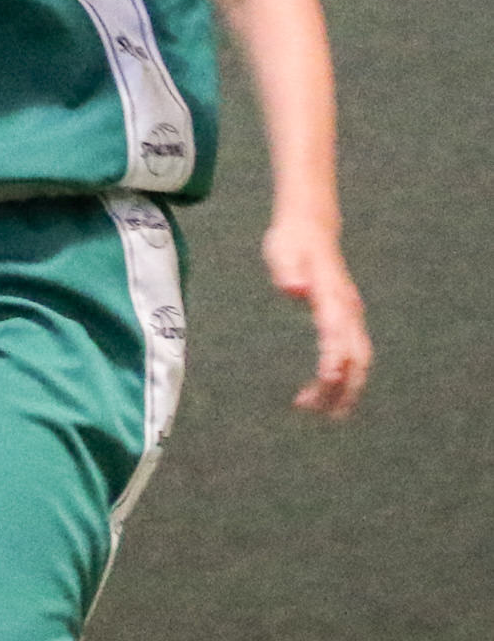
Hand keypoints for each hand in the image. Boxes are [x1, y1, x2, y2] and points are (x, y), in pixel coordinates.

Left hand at [263, 218, 369, 416]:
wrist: (310, 227)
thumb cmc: (292, 241)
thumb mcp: (282, 251)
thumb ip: (287, 270)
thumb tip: (294, 288)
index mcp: (331, 296)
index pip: (337, 333)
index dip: (334, 357)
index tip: (326, 379)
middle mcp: (347, 309)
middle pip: (355, 356)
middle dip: (342, 386)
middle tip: (320, 413)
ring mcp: (349, 315)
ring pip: (356, 360)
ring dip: (343, 388)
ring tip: (318, 411)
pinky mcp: (344, 319)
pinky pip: (349, 354)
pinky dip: (340, 375)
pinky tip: (320, 389)